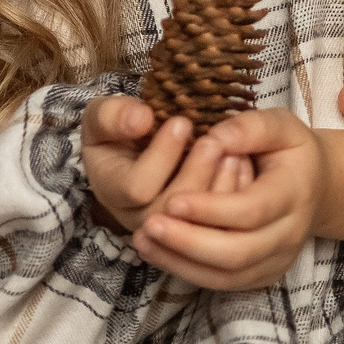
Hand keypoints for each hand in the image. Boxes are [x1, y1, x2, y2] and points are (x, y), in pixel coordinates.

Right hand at [83, 97, 253, 233]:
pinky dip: (234, 193)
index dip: (162, 156)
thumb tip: (142, 120)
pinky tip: (240, 163)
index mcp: (111, 190)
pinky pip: (219, 224)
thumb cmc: (117, 131)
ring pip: (198, 223)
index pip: (136, 188)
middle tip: (212, 140)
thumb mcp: (103, 115)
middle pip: (170, 211)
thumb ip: (113, 115)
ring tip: (231, 150)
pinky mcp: (195, 228)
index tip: (181, 122)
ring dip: (219, 185)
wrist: (131, 150)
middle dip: (195, 173)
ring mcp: (167, 228)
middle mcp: (137, 216)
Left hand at [133, 108, 321, 291]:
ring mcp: (276, 259)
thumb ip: (249, 127)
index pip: (252, 211)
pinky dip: (186, 270)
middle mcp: (289, 233)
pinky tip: (156, 251)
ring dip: (181, 261)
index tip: (173, 201)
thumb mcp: (279, 125)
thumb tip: (215, 138)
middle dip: (190, 242)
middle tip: (149, 224)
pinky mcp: (261, 275)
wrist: (315, 186)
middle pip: (238, 252)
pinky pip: (222, 283)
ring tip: (143, 239)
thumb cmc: (289, 152)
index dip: (211, 210)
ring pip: (227, 275)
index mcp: (294, 193)